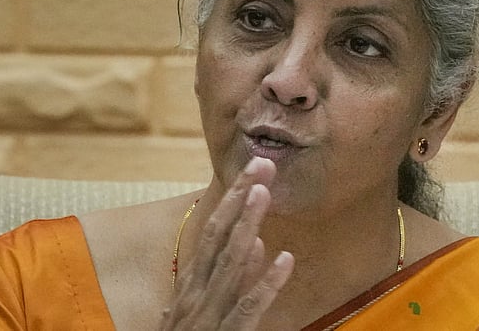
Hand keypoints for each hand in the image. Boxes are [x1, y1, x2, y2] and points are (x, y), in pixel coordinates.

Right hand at [159, 157, 295, 329]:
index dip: (233, 198)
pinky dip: (266, 284)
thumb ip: (227, 277)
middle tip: (262, 164)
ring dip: (249, 226)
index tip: (253, 169)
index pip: (213, 230)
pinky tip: (285, 260)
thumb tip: (259, 244)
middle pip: (220, 235)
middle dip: (240, 198)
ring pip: (232, 263)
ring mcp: (209, 314)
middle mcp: (198, 292)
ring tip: (265, 194)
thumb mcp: (198, 309)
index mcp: (193, 283)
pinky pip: (248, 309)